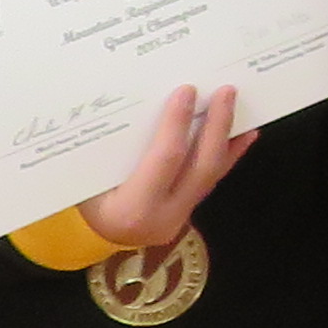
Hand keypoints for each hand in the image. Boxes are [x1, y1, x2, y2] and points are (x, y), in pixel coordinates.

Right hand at [82, 84, 249, 251]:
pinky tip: (244, 135)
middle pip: (200, 167)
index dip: (177, 124)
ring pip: (211, 174)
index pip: (164, 160)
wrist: (92, 237)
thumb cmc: (83, 198)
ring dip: (228, 138)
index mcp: (131, 208)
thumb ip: (111, 148)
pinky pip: (212, 181)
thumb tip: (134, 99)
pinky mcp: (189, 212)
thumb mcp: (87, 178)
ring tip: (242, 108)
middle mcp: (162, 216)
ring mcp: (180, 217)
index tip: (187, 90)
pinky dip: (228, 155)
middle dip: (217, 127)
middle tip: (226, 91)